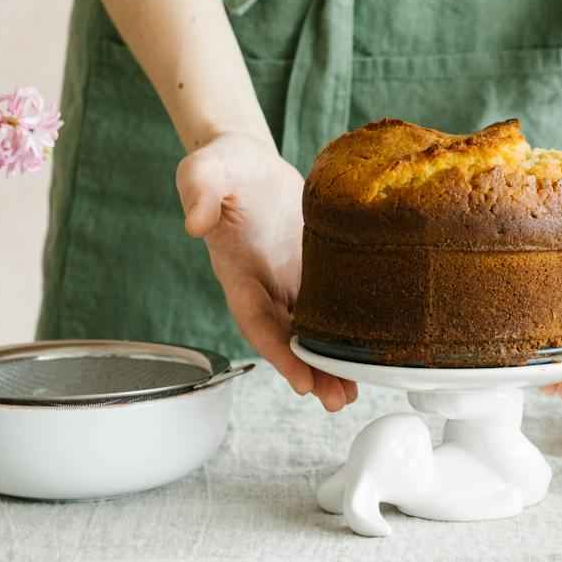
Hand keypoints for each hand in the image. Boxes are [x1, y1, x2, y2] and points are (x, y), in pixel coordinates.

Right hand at [177, 133, 357, 410]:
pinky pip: (330, 307)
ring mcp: (290, 281)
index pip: (257, 320)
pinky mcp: (314, 269)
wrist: (250, 161)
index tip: (299, 381)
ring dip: (328, 365)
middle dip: (309, 372)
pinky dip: (345, 334)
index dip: (278, 352)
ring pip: (310, 331)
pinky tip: (365, 355)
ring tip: (352, 395)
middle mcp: (264, 285)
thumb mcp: (206, 168)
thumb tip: (195, 223)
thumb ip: (197, 190)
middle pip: (286, 338)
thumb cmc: (225, 166)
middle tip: (337, 400)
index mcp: (238, 270)